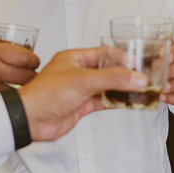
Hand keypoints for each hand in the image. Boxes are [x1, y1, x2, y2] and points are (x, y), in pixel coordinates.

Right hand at [0, 42, 39, 104]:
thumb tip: (16, 57)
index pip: (26, 57)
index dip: (33, 61)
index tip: (33, 63)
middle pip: (28, 76)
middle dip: (32, 77)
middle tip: (32, 78)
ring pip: (19, 93)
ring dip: (23, 92)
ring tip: (21, 91)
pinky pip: (4, 104)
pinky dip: (7, 102)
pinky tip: (5, 101)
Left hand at [18, 48, 147, 141]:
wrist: (31, 119)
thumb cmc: (45, 94)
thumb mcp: (83, 80)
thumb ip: (112, 79)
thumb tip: (136, 77)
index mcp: (74, 58)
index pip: (103, 53)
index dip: (121, 57)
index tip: (137, 63)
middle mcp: (77, 72)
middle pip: (107, 70)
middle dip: (125, 74)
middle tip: (142, 76)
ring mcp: (80, 90)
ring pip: (107, 87)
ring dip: (122, 89)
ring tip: (140, 90)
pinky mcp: (81, 106)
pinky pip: (104, 101)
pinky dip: (116, 102)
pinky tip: (128, 102)